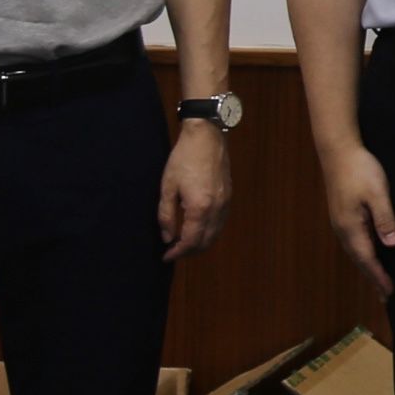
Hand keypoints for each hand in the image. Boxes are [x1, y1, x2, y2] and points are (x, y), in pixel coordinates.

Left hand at [157, 124, 230, 262]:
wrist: (206, 136)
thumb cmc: (183, 159)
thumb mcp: (168, 187)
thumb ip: (166, 215)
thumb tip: (167, 237)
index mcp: (200, 208)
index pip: (190, 241)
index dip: (177, 253)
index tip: (166, 257)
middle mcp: (217, 209)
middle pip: (206, 242)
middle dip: (190, 252)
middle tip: (173, 252)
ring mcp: (226, 203)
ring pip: (216, 234)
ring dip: (201, 243)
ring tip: (184, 243)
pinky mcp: (229, 196)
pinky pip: (221, 223)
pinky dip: (210, 232)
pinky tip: (198, 228)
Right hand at [320, 139, 394, 292]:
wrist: (338, 151)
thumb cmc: (359, 169)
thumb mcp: (377, 193)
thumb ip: (385, 218)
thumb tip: (392, 244)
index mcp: (351, 227)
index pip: (367, 259)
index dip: (379, 276)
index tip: (390, 292)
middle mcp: (343, 229)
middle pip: (360, 260)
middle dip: (373, 278)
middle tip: (386, 296)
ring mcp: (341, 222)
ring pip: (356, 252)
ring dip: (368, 267)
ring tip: (379, 280)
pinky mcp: (343, 215)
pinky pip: (354, 242)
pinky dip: (364, 253)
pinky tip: (371, 253)